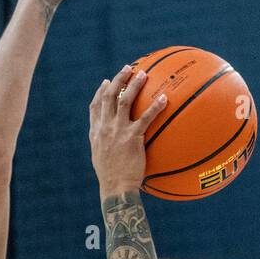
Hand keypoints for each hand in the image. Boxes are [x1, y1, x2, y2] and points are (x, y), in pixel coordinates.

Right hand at [90, 66, 167, 195]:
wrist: (116, 189)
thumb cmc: (111, 179)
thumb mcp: (101, 159)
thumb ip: (105, 146)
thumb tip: (112, 144)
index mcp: (96, 132)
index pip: (95, 107)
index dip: (100, 93)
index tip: (105, 82)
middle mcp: (105, 127)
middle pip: (109, 96)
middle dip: (118, 80)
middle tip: (127, 69)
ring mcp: (118, 131)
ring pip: (125, 100)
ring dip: (134, 85)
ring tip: (143, 74)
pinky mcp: (132, 138)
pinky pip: (146, 118)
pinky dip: (155, 107)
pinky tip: (164, 99)